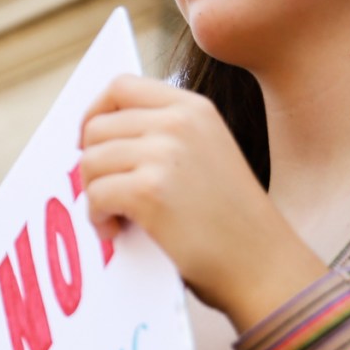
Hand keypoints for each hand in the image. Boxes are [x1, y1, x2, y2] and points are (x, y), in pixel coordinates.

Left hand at [77, 74, 323, 328]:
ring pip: (90, 161)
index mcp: (193, 108)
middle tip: (107, 196)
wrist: (262, 262)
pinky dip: (97, 218)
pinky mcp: (151, 190)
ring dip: (93, 195)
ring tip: (116, 219)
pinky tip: (117, 232)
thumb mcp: (206, 155)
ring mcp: (166, 153)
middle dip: (92, 165)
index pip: (121, 86)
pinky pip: (95, 194)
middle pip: (97, 126)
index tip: (88, 144)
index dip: (93, 113)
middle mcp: (180, 121)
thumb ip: (162, 137)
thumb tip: (93, 138)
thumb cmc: (229, 222)